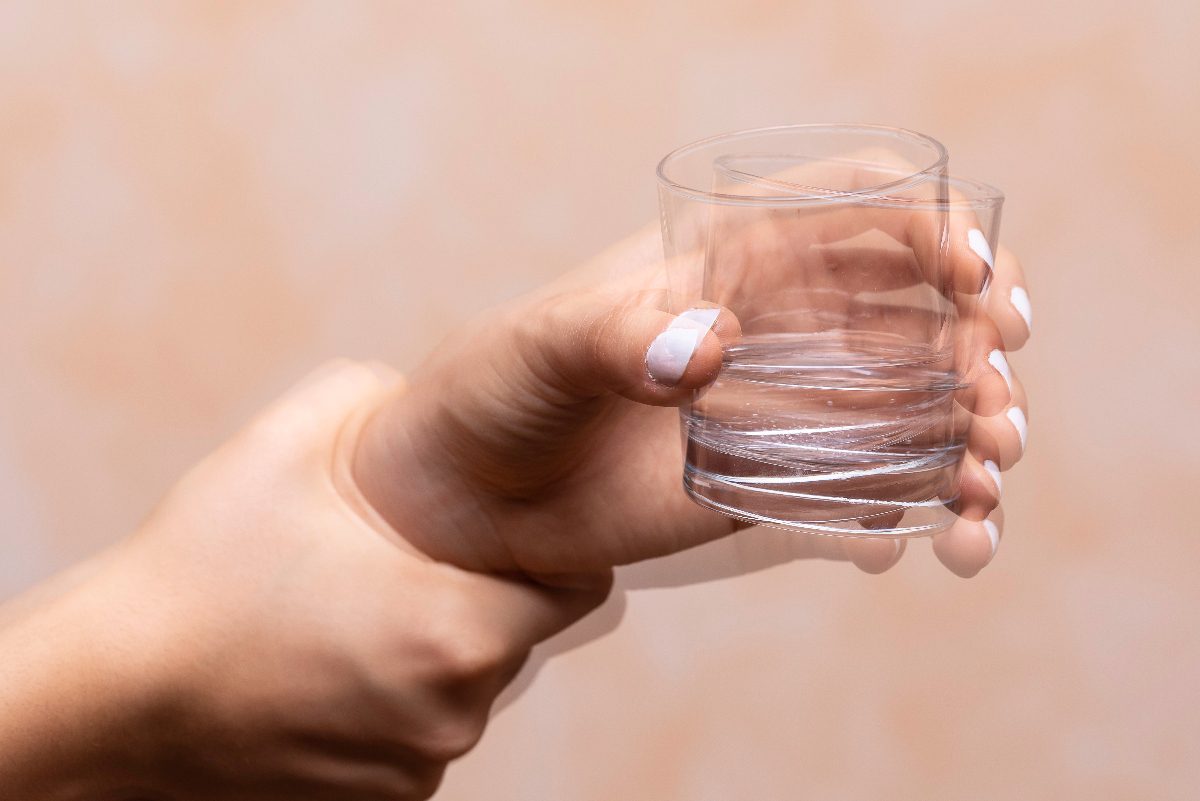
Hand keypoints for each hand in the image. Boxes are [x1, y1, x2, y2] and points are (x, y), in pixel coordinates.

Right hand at [0, 362, 606, 799]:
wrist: (109, 696)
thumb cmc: (196, 579)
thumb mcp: (284, 448)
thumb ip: (372, 395)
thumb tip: (418, 396)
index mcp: (454, 633)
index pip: (577, 587)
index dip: (553, 546)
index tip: (511, 522)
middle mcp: (452, 714)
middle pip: (518, 635)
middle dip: (480, 590)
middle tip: (412, 554)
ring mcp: (415, 767)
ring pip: (468, 685)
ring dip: (435, 645)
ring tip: (358, 605)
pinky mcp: (380, 800)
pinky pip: (421, 727)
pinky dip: (398, 694)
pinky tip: (337, 657)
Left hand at [353, 221, 1031, 581]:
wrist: (468, 501)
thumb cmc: (496, 392)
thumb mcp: (541, 349)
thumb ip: (615, 339)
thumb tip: (706, 348)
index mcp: (729, 259)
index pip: (858, 211)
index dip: (934, 228)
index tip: (976, 277)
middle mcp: (776, 326)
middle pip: (917, 309)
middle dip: (980, 342)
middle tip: (994, 393)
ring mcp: (783, 408)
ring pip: (917, 403)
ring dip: (975, 434)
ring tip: (988, 480)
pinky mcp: (776, 486)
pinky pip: (876, 491)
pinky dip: (928, 512)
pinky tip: (948, 542)